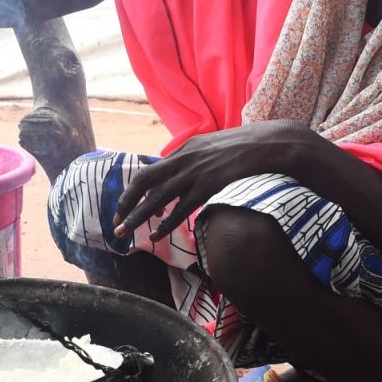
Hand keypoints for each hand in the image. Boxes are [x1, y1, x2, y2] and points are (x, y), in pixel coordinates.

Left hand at [113, 120, 318, 241]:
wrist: (266, 144)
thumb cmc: (244, 146)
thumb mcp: (212, 145)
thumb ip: (194, 157)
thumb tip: (183, 170)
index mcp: (184, 149)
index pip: (150, 170)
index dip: (135, 190)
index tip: (127, 205)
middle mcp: (183, 159)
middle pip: (144, 182)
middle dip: (126, 202)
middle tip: (115, 220)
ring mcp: (194, 173)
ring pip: (156, 198)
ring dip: (137, 217)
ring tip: (124, 233)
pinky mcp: (207, 186)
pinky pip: (180, 209)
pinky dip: (165, 224)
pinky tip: (155, 236)